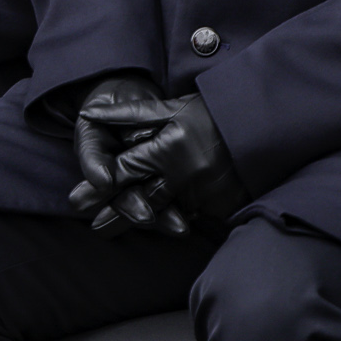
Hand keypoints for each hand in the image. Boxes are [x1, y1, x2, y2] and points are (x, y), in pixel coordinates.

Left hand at [74, 89, 246, 235]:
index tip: (78, 201)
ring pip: (165, 212)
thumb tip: (89, 114)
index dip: (100, 187)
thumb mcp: (169, 108)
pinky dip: (173, 220)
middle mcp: (184, 175)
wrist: (262, 125)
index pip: (126, 172)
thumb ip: (129, 114)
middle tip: (93, 227)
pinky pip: (192, 216)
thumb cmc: (210, 113)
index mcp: (167, 149)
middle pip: (141, 199)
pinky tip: (157, 226)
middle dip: (115, 214)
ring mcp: (204, 194)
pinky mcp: (222, 205)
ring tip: (111, 232)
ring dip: (140, 221)